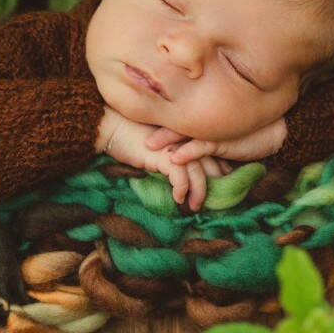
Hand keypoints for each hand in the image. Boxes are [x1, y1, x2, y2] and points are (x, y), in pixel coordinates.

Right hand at [95, 108, 228, 210]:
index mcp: (184, 135)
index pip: (208, 152)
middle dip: (215, 182)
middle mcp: (184, 139)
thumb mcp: (156, 146)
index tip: (222, 182)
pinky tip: (178, 198)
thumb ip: (170, 154)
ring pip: (199, 171)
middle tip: (217, 201)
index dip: (218, 167)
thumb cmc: (130, 137)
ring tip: (195, 206)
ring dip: (199, 192)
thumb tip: (178, 172)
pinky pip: (180, 176)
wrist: (111, 127)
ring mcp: (175, 146)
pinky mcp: (163, 155)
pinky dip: (182, 188)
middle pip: (210, 161)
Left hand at [144, 116, 287, 165]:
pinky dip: (188, 152)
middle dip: (152, 125)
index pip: (173, 113)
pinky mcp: (223, 142)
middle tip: (131, 128)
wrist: (272, 133)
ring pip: (184, 134)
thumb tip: (174, 141)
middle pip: (173, 120)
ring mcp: (212, 130)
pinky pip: (202, 147)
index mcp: (199, 117)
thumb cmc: (242, 132)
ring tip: (148, 145)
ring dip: (166, 139)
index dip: (154, 113)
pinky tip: (175, 157)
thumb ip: (196, 133)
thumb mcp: (215, 132)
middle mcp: (203, 121)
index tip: (132, 116)